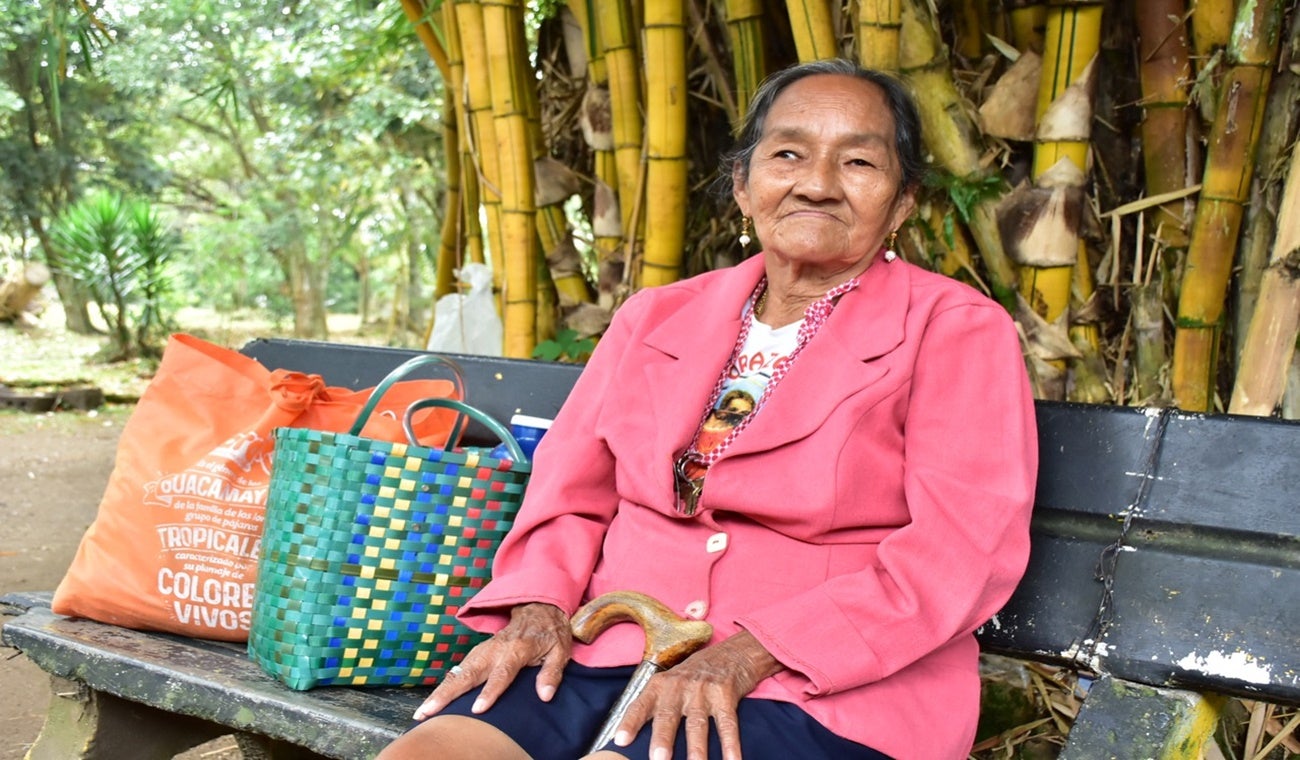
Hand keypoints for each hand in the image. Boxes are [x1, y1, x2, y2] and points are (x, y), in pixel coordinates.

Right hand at [412, 602, 572, 719]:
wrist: (538, 606)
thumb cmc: (550, 632)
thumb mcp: (560, 650)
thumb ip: (551, 673)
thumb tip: (544, 696)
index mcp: (518, 649)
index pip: (502, 672)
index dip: (490, 691)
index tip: (478, 709)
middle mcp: (497, 649)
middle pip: (470, 672)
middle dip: (448, 693)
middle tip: (429, 711)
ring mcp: (485, 649)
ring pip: (460, 671)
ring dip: (441, 690)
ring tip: (424, 710)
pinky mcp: (479, 651)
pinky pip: (460, 668)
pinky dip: (446, 683)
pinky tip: (434, 699)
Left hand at [613, 631, 783, 759]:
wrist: (731, 653)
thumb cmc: (693, 675)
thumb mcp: (670, 683)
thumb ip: (655, 706)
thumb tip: (630, 739)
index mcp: (660, 685)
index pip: (641, 705)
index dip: (630, 723)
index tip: (621, 741)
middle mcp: (679, 686)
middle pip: (668, 715)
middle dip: (662, 738)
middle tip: (658, 759)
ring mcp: (703, 690)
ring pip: (697, 724)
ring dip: (696, 748)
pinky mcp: (725, 695)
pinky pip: (727, 724)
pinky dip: (730, 744)